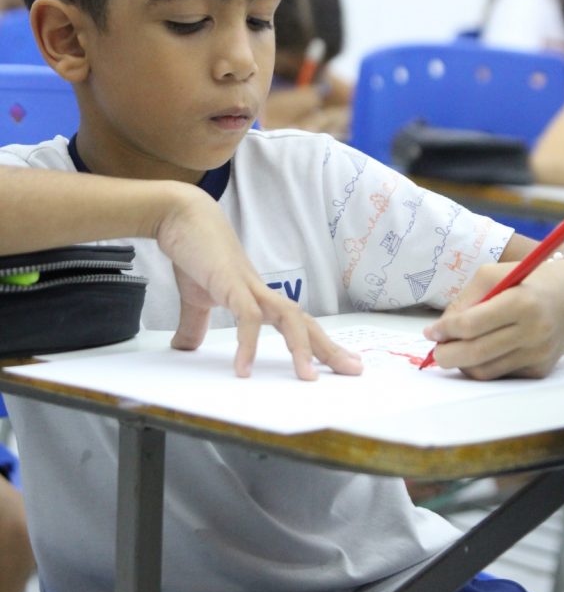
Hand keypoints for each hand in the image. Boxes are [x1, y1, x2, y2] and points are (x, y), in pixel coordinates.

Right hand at [154, 184, 362, 380]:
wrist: (180, 214)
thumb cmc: (192, 251)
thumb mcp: (194, 297)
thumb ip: (195, 324)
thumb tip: (184, 347)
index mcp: (258, 297)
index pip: (298, 323)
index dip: (319, 344)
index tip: (340, 363)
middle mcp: (261, 292)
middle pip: (305, 322)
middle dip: (329, 348)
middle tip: (355, 371)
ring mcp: (249, 286)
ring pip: (289, 317)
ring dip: (301, 347)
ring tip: (308, 376)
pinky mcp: (230, 282)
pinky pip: (247, 317)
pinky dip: (248, 344)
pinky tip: (243, 369)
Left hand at [423, 257, 563, 379]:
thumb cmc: (525, 281)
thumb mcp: (492, 275)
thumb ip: (465, 300)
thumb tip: (440, 331)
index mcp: (521, 302)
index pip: (472, 324)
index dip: (445, 330)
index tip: (430, 331)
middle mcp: (534, 331)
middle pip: (476, 353)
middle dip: (446, 355)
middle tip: (435, 351)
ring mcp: (539, 354)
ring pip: (486, 370)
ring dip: (462, 364)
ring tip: (455, 350)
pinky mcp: (541, 370)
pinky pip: (501, 374)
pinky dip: (485, 365)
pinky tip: (483, 351)